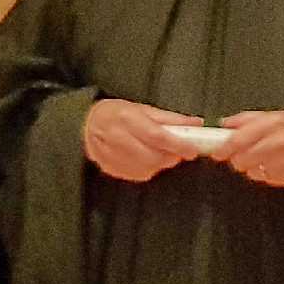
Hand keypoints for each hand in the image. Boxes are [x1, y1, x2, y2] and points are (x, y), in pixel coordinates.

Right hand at [84, 99, 200, 181]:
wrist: (86, 125)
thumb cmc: (118, 114)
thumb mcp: (143, 109)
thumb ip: (171, 119)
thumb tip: (196, 123)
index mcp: (127, 118)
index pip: (157, 136)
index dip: (177, 145)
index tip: (192, 150)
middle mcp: (117, 136)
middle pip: (153, 156)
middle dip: (171, 157)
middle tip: (178, 152)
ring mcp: (111, 155)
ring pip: (146, 168)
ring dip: (160, 164)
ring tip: (160, 153)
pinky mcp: (109, 168)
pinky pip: (136, 175)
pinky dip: (147, 169)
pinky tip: (145, 160)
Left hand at [220, 102, 283, 187]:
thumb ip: (256, 118)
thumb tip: (229, 122)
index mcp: (277, 122)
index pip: (241, 138)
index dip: (225, 147)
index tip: (217, 151)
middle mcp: (280, 142)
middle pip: (244, 159)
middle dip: (237, 158)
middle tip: (239, 155)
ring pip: (255, 171)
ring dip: (252, 167)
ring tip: (258, 159)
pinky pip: (270, 179)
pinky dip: (266, 174)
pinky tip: (273, 166)